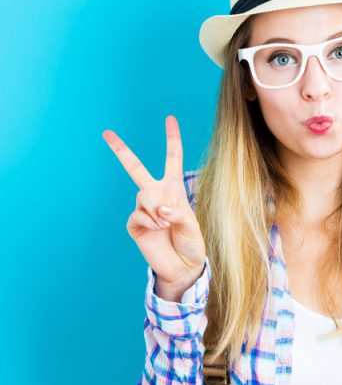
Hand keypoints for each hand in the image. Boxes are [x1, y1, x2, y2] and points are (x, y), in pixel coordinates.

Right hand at [102, 115, 206, 294]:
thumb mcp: (193, 225)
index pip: (172, 159)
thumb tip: (160, 210)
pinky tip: (159, 230)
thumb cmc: (191, 243)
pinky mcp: (135, 224)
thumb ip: (178, 214)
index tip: (170, 118)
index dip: (172, 138)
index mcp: (174, 188)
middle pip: (135, 168)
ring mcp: (143, 209)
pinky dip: (151, 221)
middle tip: (106, 133)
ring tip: (167, 224)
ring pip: (144, 195)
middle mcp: (156, 194)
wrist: (182, 266)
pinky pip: (138, 215)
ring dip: (157, 209)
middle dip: (120, 150)